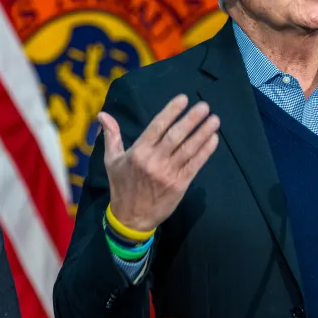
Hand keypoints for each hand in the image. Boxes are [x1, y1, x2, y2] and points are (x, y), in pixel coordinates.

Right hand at [97, 94, 219, 231]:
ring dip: (203, 133)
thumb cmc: (121, 186)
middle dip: (191, 119)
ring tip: (215, 119)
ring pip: (188, 149)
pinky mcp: (179, 185)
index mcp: (138, 152)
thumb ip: (111, 136)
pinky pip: (195, 165)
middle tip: (205, 106)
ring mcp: (168, 173)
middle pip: (175, 136)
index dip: (171, 112)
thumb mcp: (112, 161)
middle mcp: (154, 161)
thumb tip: (102, 114)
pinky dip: (205, 151)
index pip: (157, 126)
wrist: (131, 219)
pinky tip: (213, 139)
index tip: (184, 99)